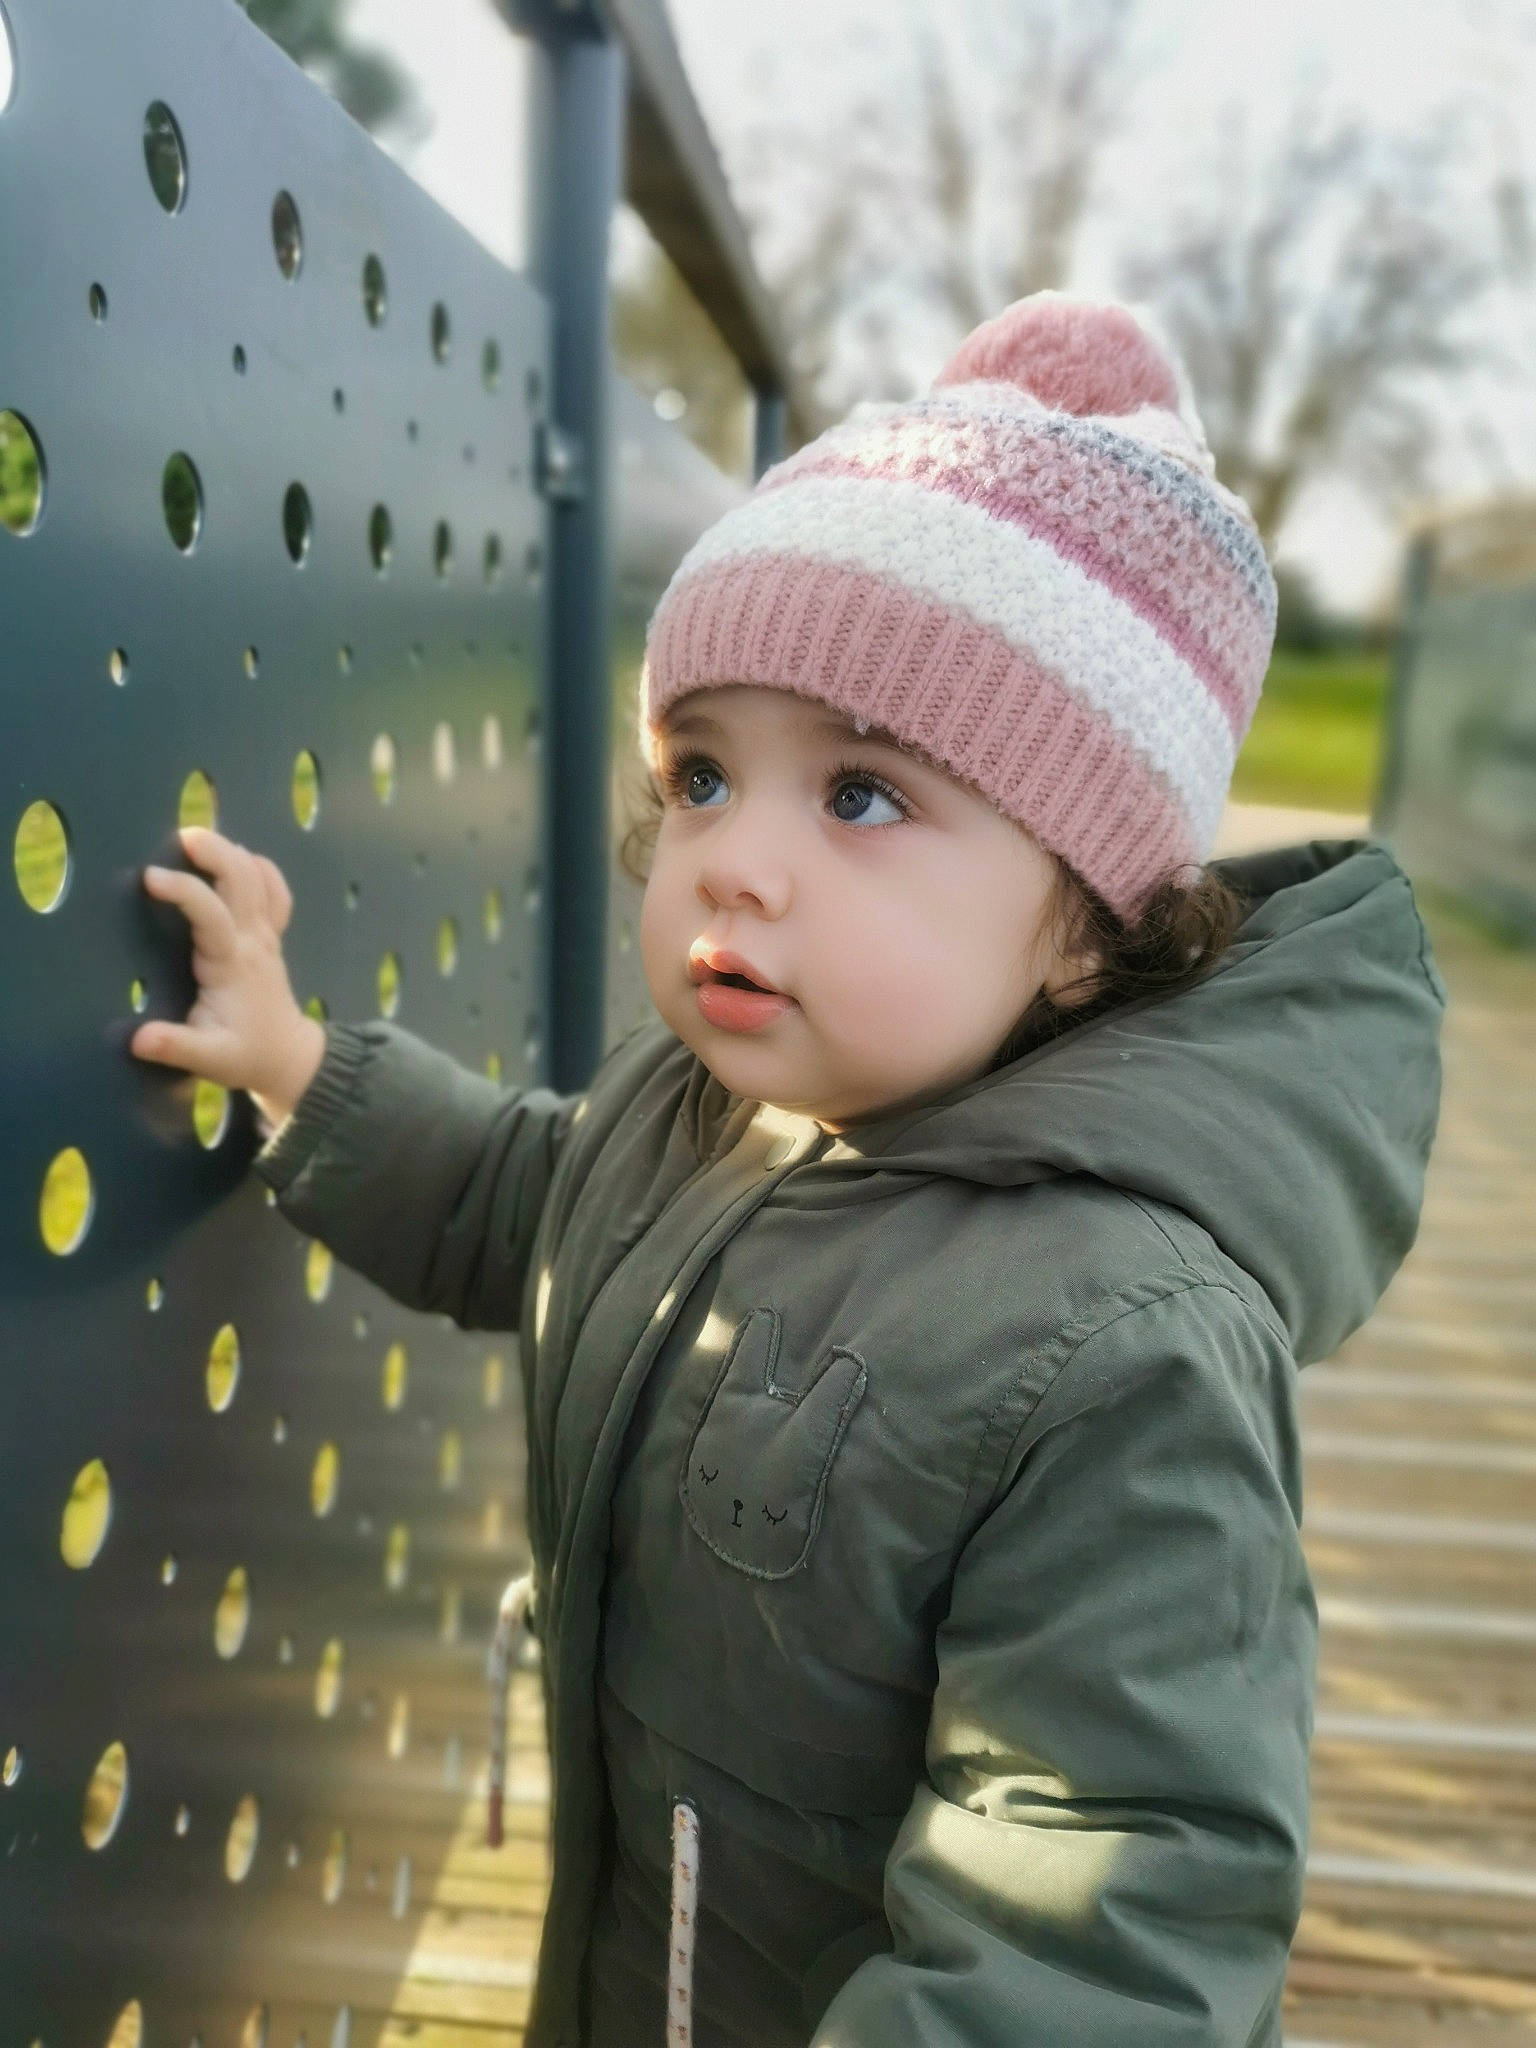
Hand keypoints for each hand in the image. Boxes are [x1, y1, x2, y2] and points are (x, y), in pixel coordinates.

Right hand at [131, 826, 325, 1125]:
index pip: (212, 916)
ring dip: (232, 853)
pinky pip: (275, 892)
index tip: (150, 877)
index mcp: (233, 965)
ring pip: (260, 879)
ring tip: (197, 840)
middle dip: (215, 852)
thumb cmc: (245, 1055)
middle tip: (181, 836)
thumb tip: (140, 1039)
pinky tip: (240, 856)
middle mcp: (254, 941)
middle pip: (244, 880)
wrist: (288, 1058)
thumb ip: (174, 1046)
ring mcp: (267, 936)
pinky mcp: (271, 936)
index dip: (185, 891)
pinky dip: (260, 868)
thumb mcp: (208, 1059)